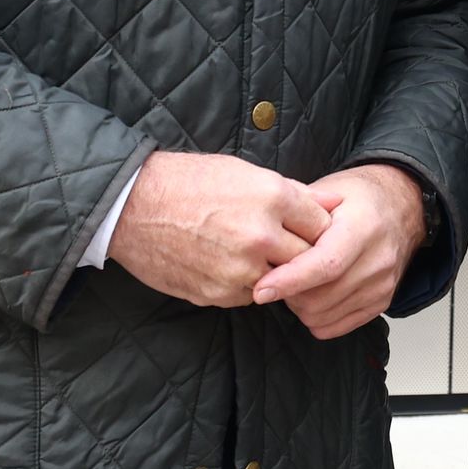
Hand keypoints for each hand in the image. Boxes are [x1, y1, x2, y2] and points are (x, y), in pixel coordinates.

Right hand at [109, 152, 327, 309]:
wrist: (131, 206)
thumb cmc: (188, 181)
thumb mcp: (243, 172)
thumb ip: (294, 192)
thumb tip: (335, 202)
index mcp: (271, 197)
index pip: (323, 224)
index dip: (317, 227)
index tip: (307, 228)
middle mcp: (260, 236)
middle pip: (309, 258)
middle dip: (303, 253)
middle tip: (288, 246)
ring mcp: (239, 269)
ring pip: (281, 281)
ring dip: (274, 272)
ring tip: (250, 252)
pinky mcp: (218, 294)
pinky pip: (251, 296)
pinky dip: (247, 284)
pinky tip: (227, 263)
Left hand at [252, 164, 427, 341]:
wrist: (401, 207)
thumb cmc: (360, 198)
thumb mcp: (328, 191)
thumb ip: (299, 216)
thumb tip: (266, 242)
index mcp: (363, 227)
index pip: (326, 265)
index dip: (290, 280)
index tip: (262, 289)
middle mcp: (378, 260)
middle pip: (321, 297)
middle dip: (288, 293)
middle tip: (278, 275)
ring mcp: (382, 285)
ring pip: (324, 316)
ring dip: (300, 306)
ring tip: (297, 282)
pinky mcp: (381, 302)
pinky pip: (336, 327)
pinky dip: (316, 317)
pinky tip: (313, 294)